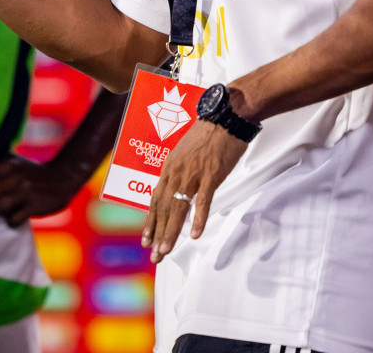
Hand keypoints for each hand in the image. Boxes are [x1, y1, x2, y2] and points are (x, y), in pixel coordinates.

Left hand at [0, 156, 89, 226]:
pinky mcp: (34, 206)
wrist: (64, 177)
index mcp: (7, 164)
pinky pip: (12, 219)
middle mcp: (14, 176)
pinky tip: (18, 216)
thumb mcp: (17, 164)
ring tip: (7, 209)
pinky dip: (12, 221)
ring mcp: (24, 191)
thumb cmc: (34, 173)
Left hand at [141, 120, 247, 262]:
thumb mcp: (186, 152)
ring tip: (166, 251)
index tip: (146, 240)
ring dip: (171, 232)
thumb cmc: (209, 133)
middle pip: (164, 208)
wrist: (226, 116)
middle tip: (155, 256)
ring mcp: (193, 174)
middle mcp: (176, 172)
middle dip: (158, 234)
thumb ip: (180, 170)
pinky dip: (198, 219)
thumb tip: (178, 187)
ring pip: (178, 208)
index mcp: (170, 167)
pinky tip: (194, 234)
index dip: (151, 221)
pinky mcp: (211, 174)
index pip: (156, 199)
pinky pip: (202, 201)